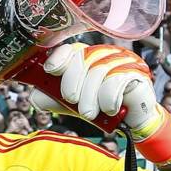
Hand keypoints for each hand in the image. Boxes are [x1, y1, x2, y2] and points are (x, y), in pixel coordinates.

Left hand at [32, 44, 155, 136]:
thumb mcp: (71, 105)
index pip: (71, 49)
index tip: (51, 70)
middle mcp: (103, 54)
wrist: (130, 121)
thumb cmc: (100, 107)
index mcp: (86, 57)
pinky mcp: (136, 71)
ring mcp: (121, 60)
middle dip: (72, 82)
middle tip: (71, 101)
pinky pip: (116, 80)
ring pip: (98, 71)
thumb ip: (52, 99)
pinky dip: (108, 98)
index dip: (59, 58)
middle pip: (83, 59)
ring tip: (89, 113)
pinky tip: (109, 109)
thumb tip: (35, 97)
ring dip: (90, 97)